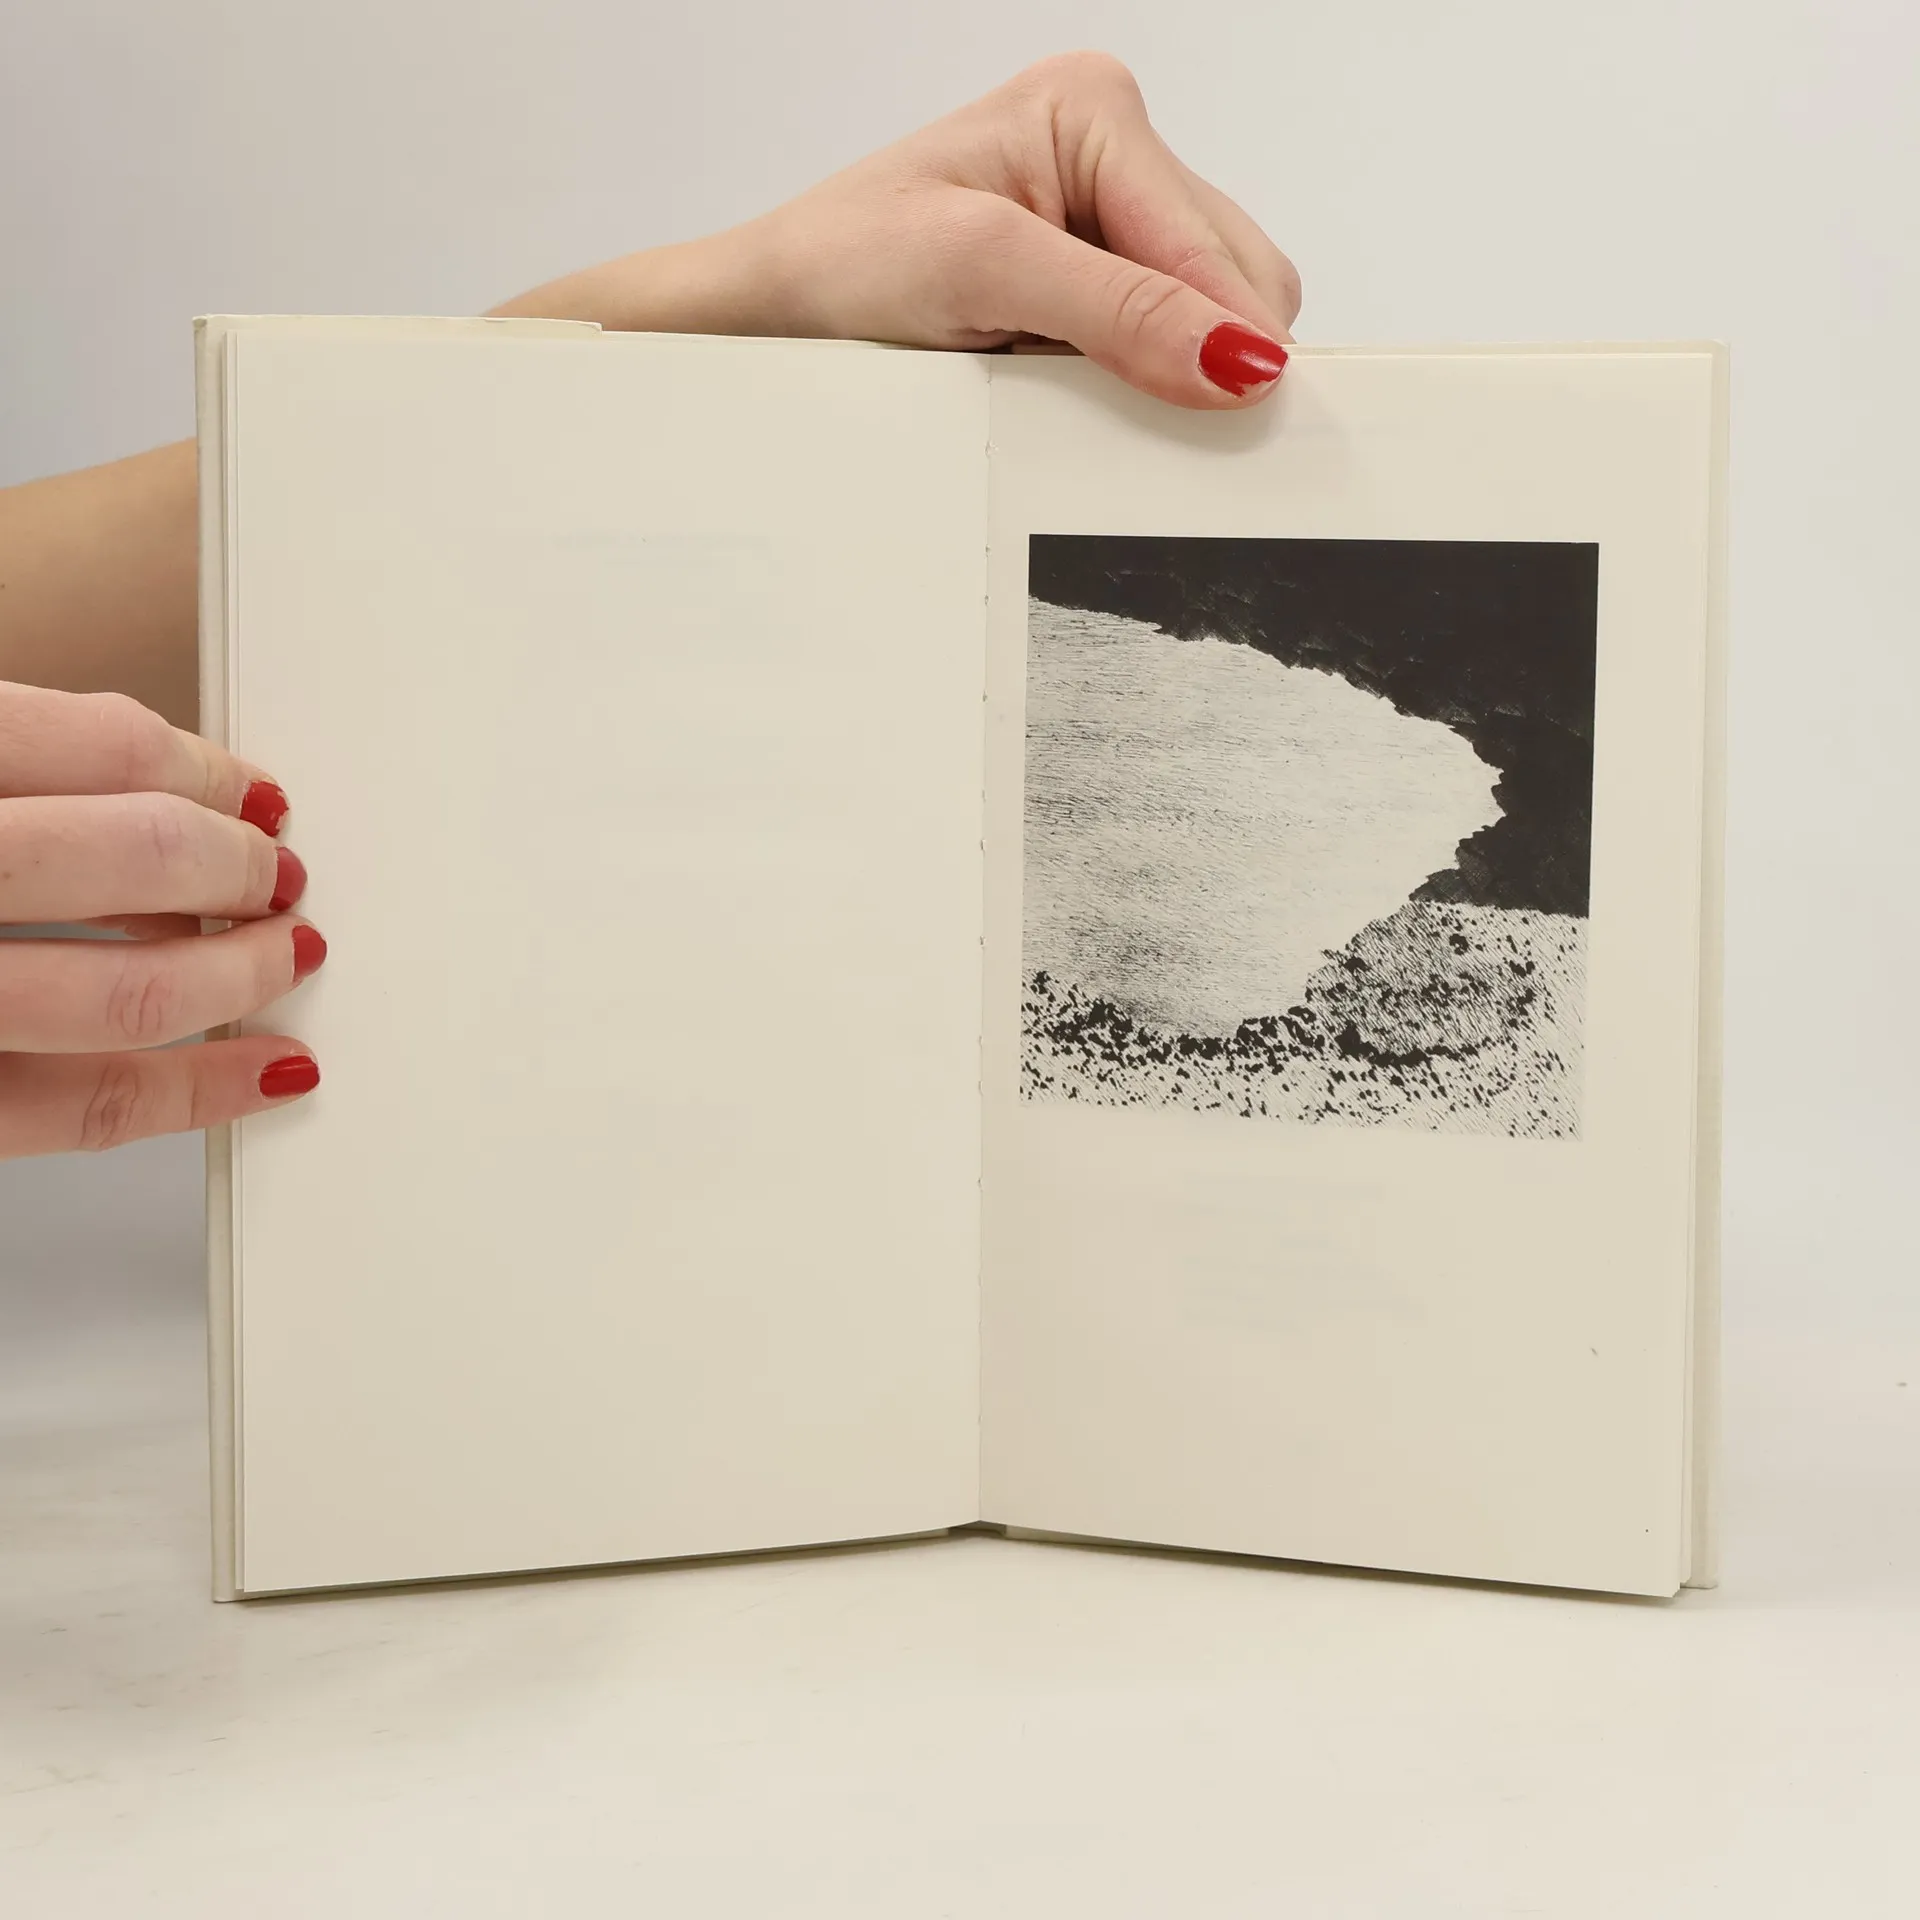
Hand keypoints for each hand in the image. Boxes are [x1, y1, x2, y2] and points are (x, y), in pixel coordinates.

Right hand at [0, 682, 325, 1157]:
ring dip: (238, 974)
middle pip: (137, 857)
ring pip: (130, 993)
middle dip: (235, 867)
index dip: (207, 773)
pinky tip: (268, 1070)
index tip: (254, 794)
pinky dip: (198, 1094)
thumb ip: (28, 768)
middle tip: (279, 876)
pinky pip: (84, 1108)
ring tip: (286, 955)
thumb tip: (163, 788)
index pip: (105, 746)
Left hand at [495, 52, 1300, 409]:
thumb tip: (1238, 356)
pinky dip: (1133, 380)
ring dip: (1163, 369)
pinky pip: (1159, 344)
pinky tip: (1067, 383)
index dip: (1232, 333)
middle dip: (1197, 348)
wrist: (772, 313)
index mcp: (1094, 109)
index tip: (1248, 410)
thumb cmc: (843, 263)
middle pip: (1229, 275)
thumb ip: (1121, 310)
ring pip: (1206, 317)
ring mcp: (1102, 220)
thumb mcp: (984, 273)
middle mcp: (1111, 153)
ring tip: (1069, 384)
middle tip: (1129, 405)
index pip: (1210, 240)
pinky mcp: (1087, 282)